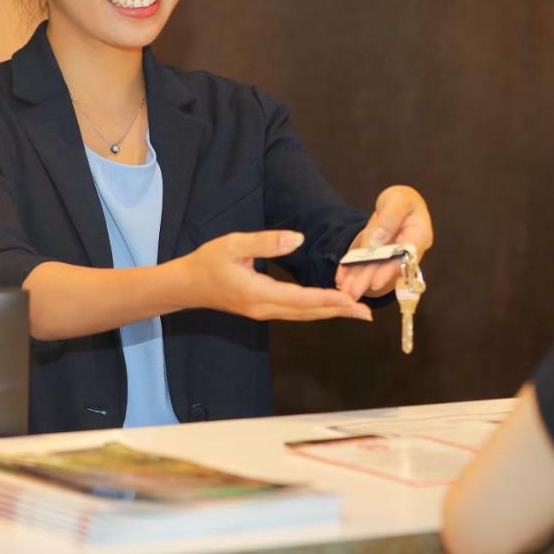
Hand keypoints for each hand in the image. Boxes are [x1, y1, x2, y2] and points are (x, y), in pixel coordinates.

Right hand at [182, 230, 372, 321]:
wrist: (186, 285)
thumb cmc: (208, 262)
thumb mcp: (234, 244)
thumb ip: (266, 242)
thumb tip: (298, 238)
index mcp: (259, 293)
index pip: (302, 299)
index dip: (330, 300)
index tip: (353, 300)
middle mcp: (264, 308)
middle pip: (309, 313)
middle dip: (339, 311)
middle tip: (367, 313)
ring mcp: (263, 312)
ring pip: (303, 315)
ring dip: (330, 312)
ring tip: (356, 311)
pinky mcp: (263, 309)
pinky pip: (296, 312)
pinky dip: (316, 309)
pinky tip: (330, 305)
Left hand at [335, 185, 433, 299]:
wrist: (397, 202)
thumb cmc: (402, 200)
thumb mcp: (398, 201)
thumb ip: (390, 218)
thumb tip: (378, 240)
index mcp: (418, 235)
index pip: (405, 256)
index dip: (390, 271)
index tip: (375, 282)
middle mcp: (406, 250)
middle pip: (386, 267)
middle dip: (369, 280)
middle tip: (353, 293)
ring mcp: (390, 255)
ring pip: (374, 269)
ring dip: (359, 280)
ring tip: (345, 291)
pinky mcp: (377, 255)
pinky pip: (364, 263)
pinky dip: (352, 270)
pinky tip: (341, 279)